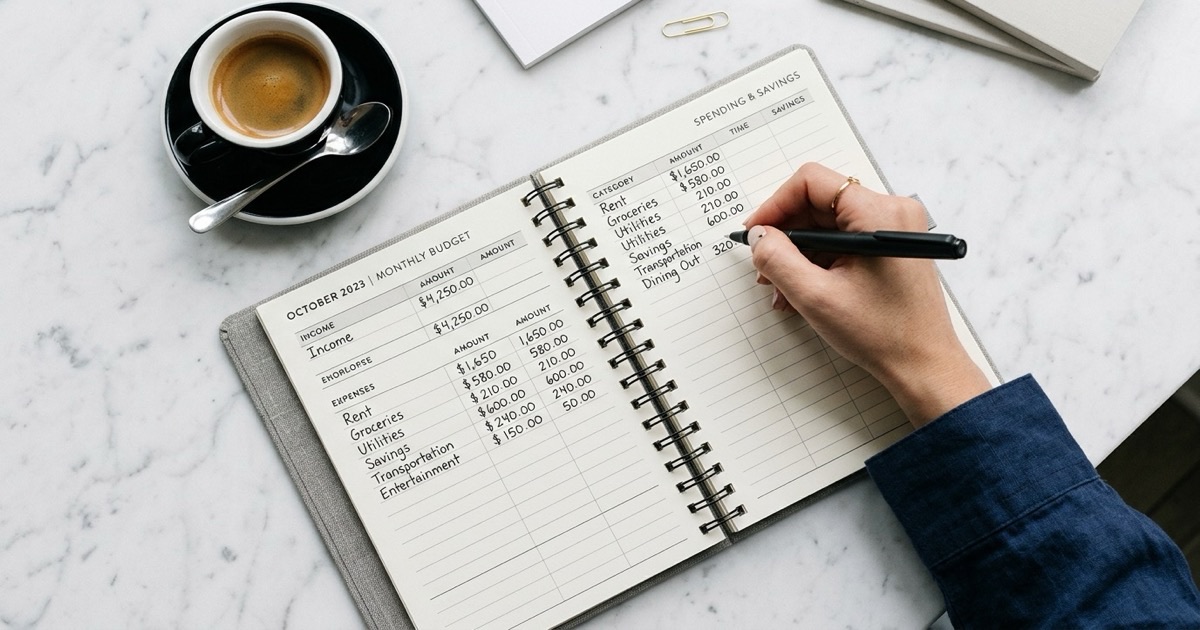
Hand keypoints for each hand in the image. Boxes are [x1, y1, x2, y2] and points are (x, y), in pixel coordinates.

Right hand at [744, 163, 990, 426]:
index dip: (775, 205)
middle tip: (764, 265)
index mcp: (877, 213)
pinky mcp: (891, 246)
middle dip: (786, 234)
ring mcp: (893, 228)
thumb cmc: (883, 334)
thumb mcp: (816, 296)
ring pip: (828, 224)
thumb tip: (758, 235)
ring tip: (782, 288)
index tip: (755, 232)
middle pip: (819, 202)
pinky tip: (804, 290)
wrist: (923, 365)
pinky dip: (819, 261)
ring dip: (800, 253)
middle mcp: (891, 211)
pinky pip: (844, 240)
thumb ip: (778, 259)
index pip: (811, 182)